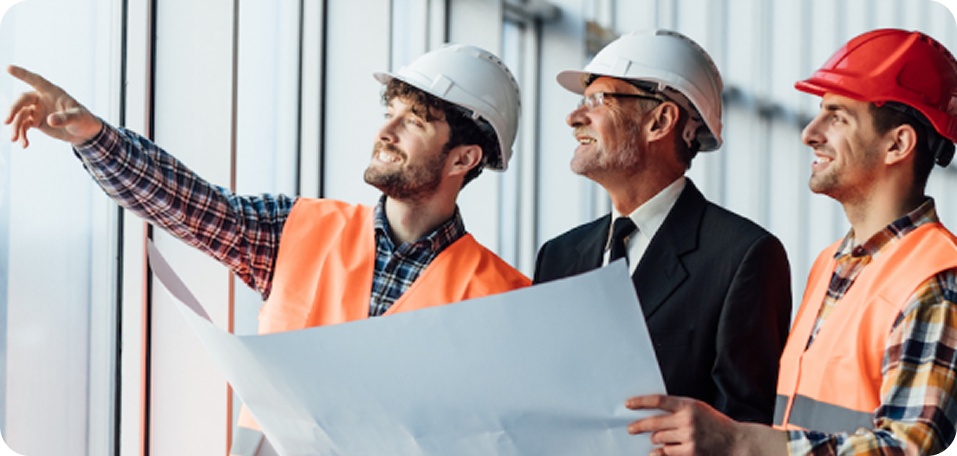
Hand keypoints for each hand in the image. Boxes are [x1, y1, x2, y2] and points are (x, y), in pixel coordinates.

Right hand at [4, 65, 102, 147]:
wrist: (83, 133)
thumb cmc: (84, 119)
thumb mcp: (78, 118)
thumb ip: (65, 118)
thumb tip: (50, 120)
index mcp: (52, 92)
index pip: (36, 80)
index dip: (22, 74)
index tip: (8, 67)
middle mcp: (41, 99)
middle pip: (22, 100)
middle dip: (13, 109)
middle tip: (6, 121)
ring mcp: (37, 110)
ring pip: (20, 115)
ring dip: (15, 127)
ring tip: (14, 140)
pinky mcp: (35, 122)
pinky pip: (24, 127)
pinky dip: (22, 135)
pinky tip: (24, 145)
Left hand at [625, 395, 744, 455]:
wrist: (735, 442)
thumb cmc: (714, 424)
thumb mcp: (698, 408)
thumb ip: (678, 409)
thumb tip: (653, 414)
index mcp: (688, 405)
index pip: (658, 400)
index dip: (640, 402)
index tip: (628, 404)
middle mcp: (687, 420)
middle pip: (654, 422)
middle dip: (639, 426)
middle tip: (630, 428)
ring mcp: (688, 437)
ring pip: (659, 438)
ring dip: (655, 439)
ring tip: (656, 438)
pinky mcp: (690, 452)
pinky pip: (667, 452)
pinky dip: (662, 451)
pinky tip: (659, 450)